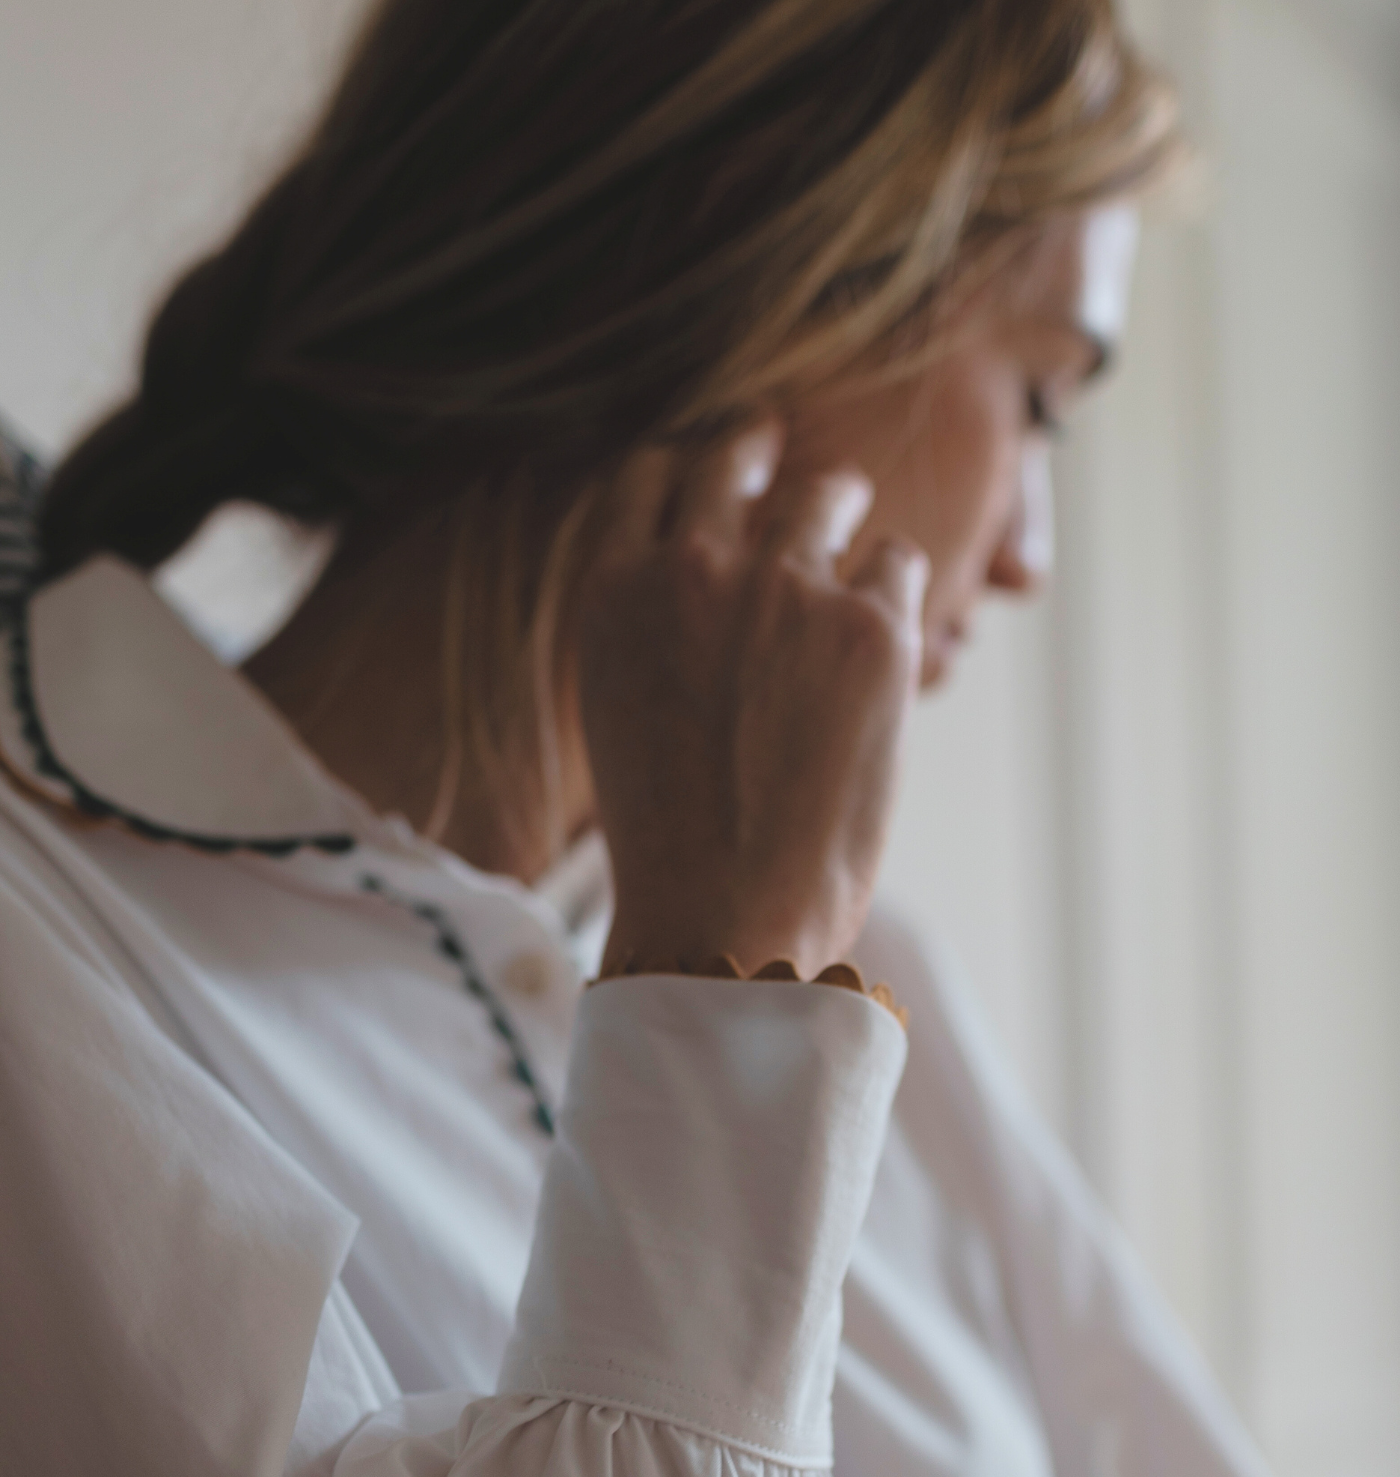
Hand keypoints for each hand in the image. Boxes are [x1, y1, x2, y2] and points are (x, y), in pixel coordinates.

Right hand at [576, 422, 928, 978]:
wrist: (724, 913)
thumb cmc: (672, 841)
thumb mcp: (623, 711)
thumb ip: (655, 627)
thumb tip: (708, 572)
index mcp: (614, 591)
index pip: (649, 476)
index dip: (689, 465)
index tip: (718, 467)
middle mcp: (691, 567)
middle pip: (735, 459)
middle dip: (763, 452)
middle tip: (785, 453)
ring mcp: (784, 586)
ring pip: (827, 495)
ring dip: (841, 505)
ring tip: (852, 518)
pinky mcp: (869, 625)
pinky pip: (897, 564)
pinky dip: (893, 590)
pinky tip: (888, 633)